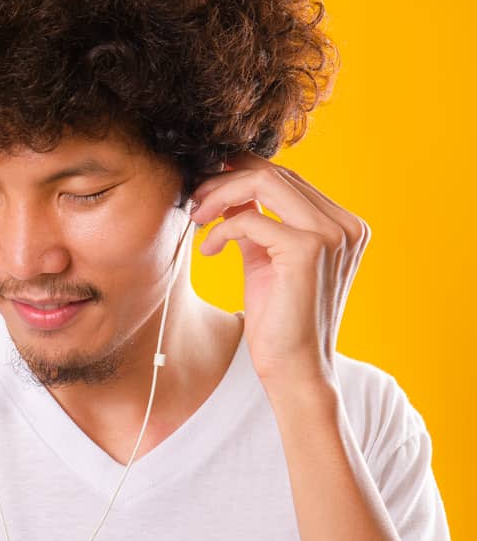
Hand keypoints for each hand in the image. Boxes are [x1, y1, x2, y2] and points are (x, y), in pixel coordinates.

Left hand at [189, 151, 369, 391]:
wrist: (294, 368)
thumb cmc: (279, 318)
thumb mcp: (264, 258)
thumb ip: (255, 221)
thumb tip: (228, 190)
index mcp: (342, 224)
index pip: (287, 177)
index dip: (242, 173)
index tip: (207, 184)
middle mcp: (345, 225)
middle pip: (276, 173)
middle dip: (225, 180)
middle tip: (194, 201)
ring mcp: (332, 235)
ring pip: (265, 184)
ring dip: (220, 195)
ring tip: (197, 218)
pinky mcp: (308, 251)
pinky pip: (251, 220)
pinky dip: (221, 230)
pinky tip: (208, 249)